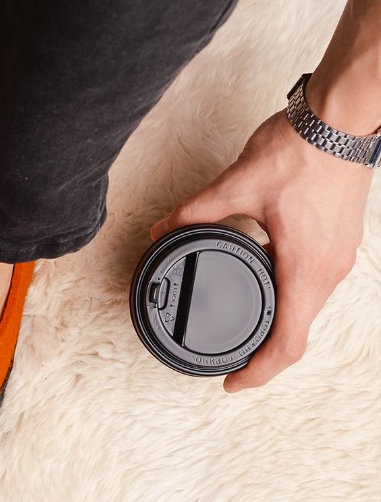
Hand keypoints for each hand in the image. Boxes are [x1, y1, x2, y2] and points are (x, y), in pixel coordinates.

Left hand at [148, 109, 371, 392]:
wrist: (341, 119)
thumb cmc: (299, 151)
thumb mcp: (237, 183)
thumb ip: (194, 211)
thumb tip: (160, 229)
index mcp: (304, 268)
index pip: (287, 344)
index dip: (257, 373)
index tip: (230, 383)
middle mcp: (328, 271)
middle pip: (298, 334)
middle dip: (263, 356)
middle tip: (230, 361)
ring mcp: (338, 257)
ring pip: (307, 309)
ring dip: (278, 326)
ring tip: (244, 328)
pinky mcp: (339, 241)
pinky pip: (314, 285)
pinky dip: (289, 298)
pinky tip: (265, 281)